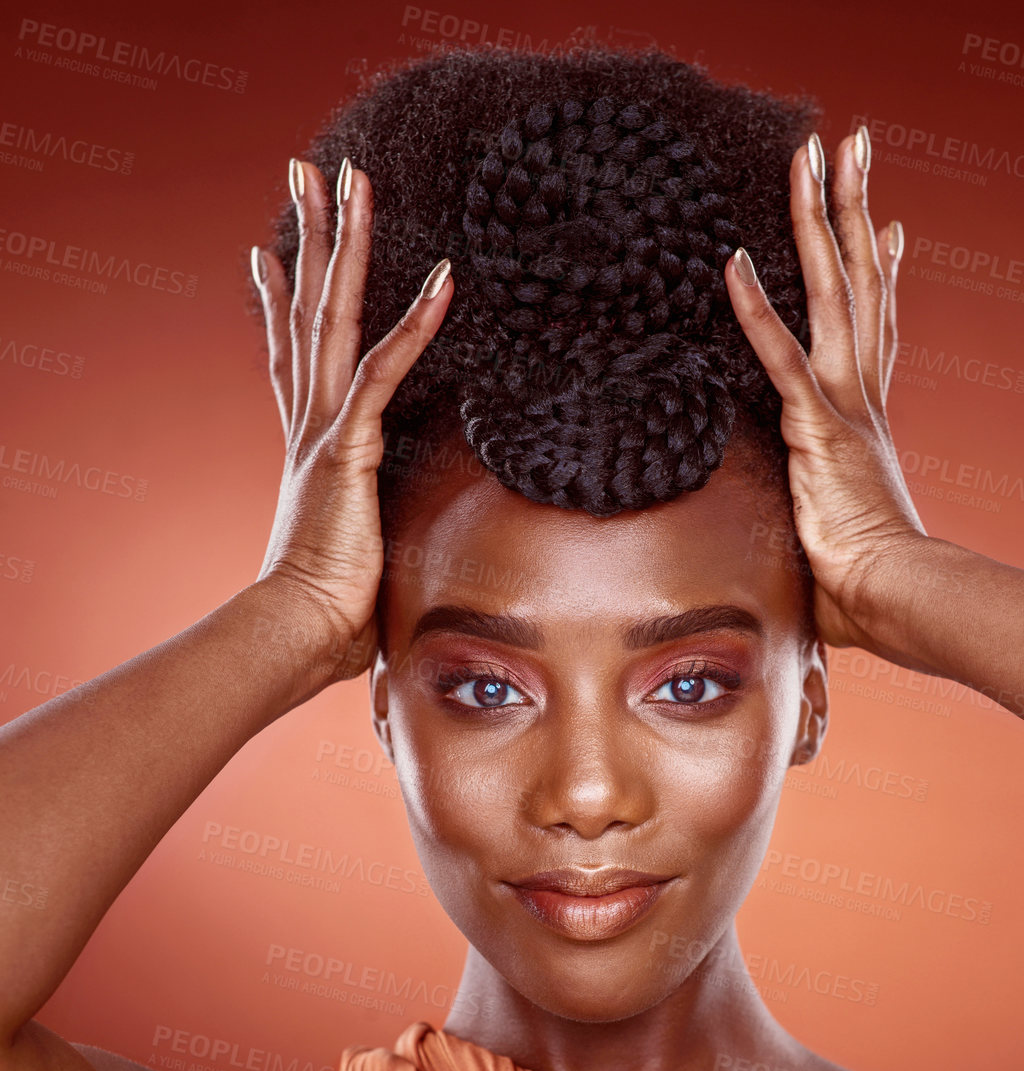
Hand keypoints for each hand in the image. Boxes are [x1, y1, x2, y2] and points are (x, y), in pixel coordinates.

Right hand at [251, 156, 453, 682]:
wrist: (296, 634)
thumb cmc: (328, 616)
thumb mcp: (360, 560)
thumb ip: (376, 540)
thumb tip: (394, 569)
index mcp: (308, 449)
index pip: (291, 358)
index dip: (278, 303)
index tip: (265, 255)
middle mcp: (308, 426)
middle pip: (306, 309)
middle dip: (309, 236)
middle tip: (305, 171)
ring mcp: (324, 430)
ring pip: (334, 314)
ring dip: (345, 241)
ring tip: (352, 176)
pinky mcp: (347, 446)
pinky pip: (386, 368)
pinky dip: (418, 323)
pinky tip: (446, 277)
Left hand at [726, 129, 926, 649]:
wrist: (898, 598)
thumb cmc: (871, 589)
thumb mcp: (843, 540)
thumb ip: (826, 532)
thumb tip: (819, 569)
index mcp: (870, 422)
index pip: (879, 330)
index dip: (883, 274)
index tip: (890, 228)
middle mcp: (863, 398)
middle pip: (861, 283)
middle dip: (854, 207)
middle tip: (853, 143)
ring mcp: (843, 406)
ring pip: (831, 291)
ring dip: (818, 218)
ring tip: (811, 152)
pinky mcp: (818, 427)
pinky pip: (780, 356)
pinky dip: (755, 310)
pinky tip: (731, 262)